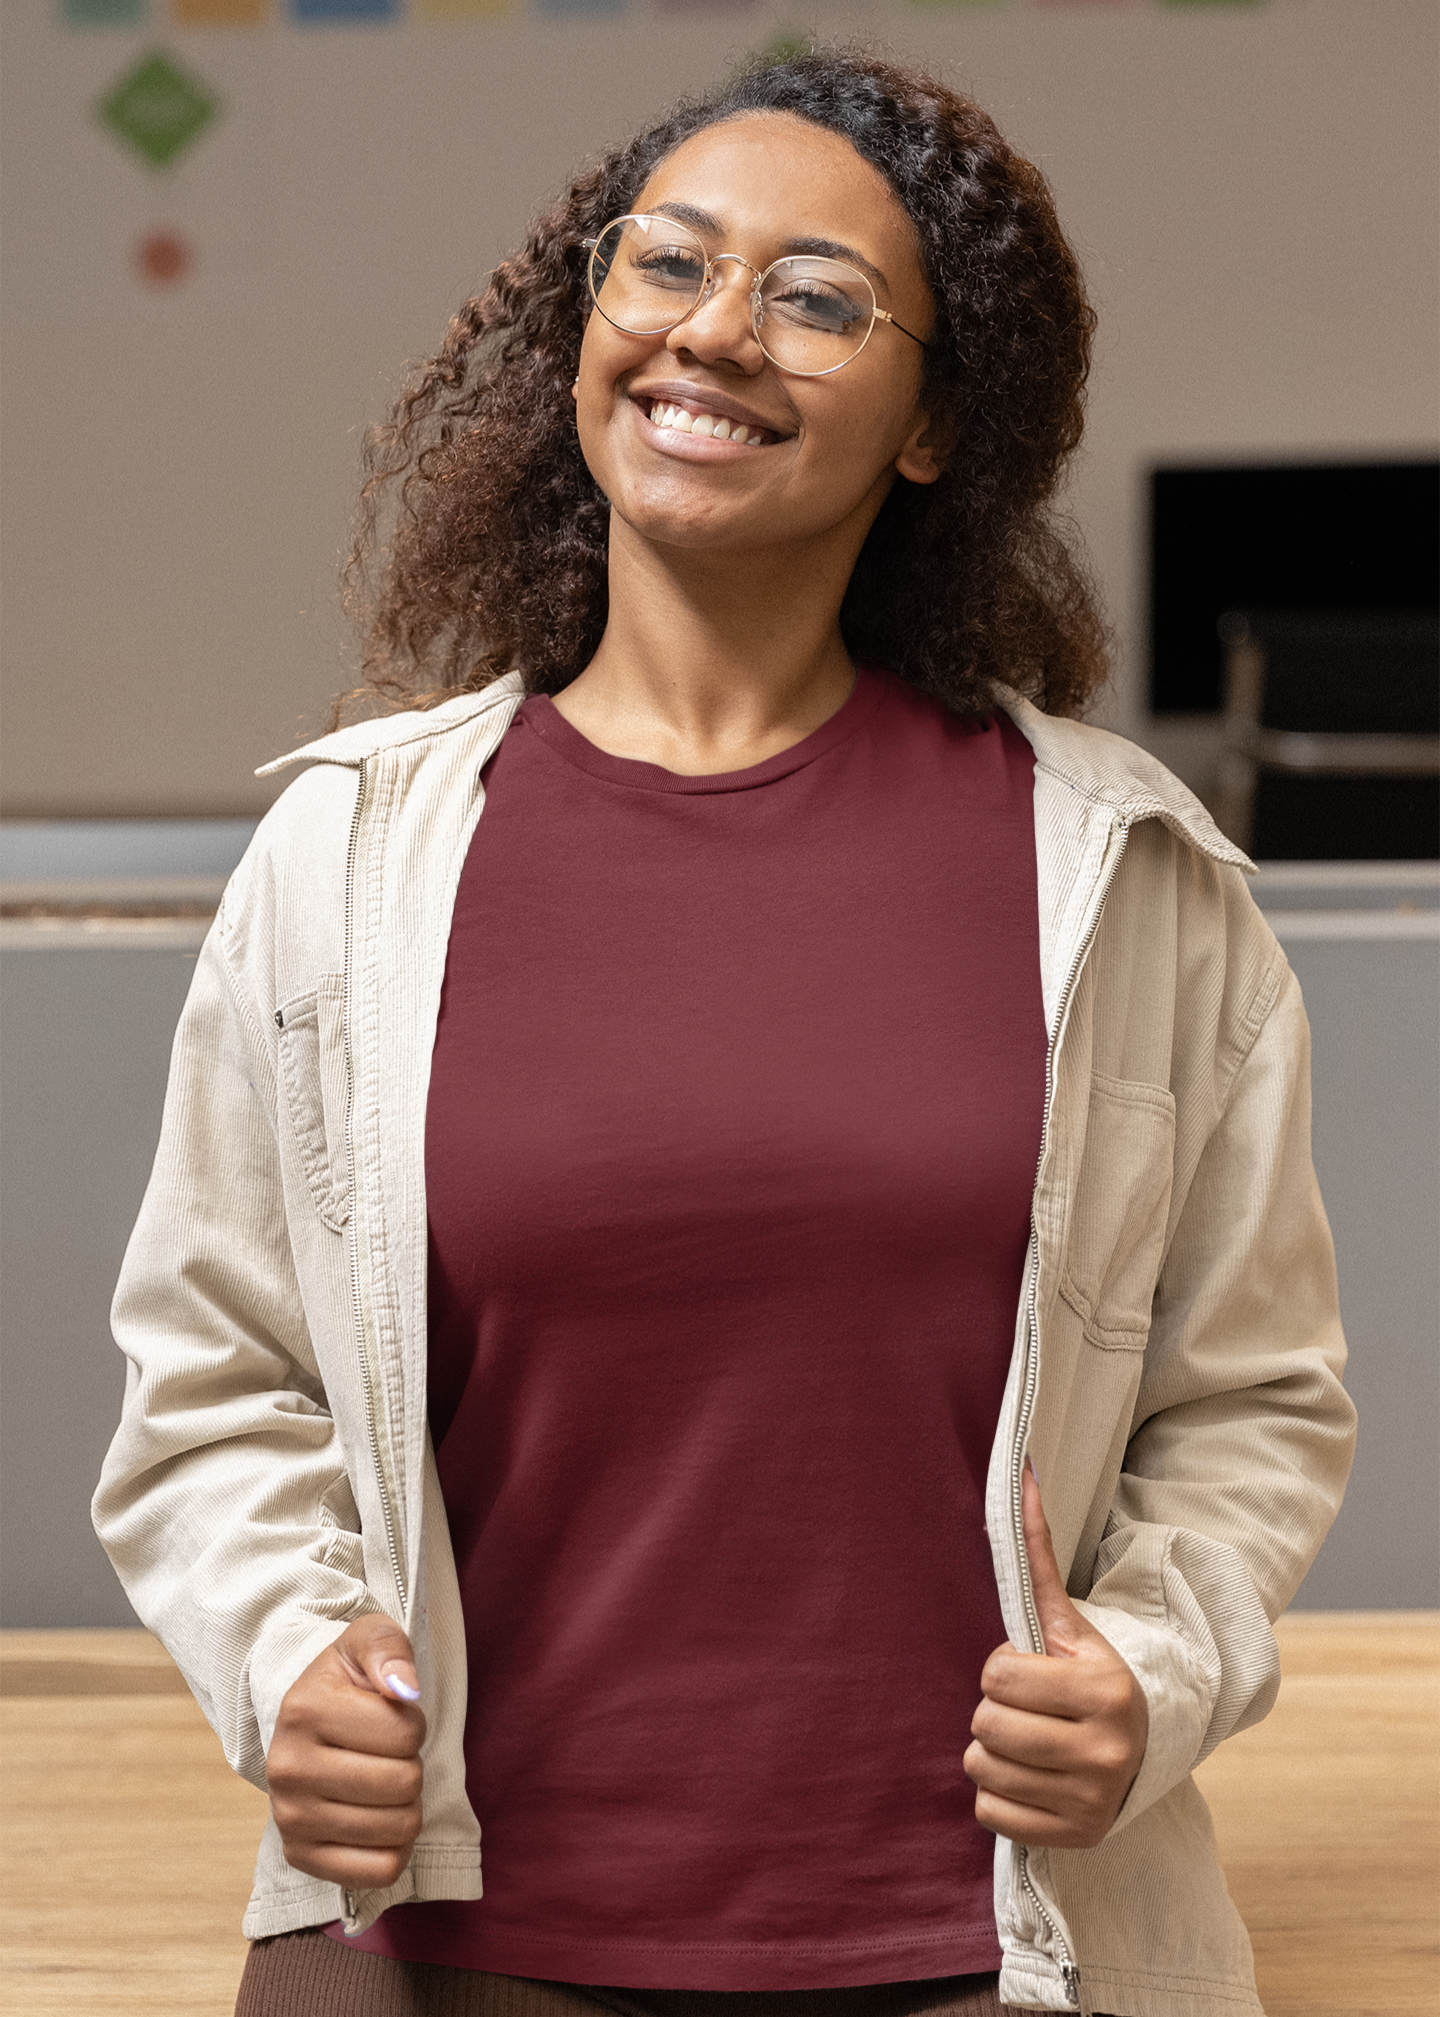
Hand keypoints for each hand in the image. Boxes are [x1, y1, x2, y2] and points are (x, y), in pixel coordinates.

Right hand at [266, 1613, 425, 1888]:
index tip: (389, 1716)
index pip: (407, 1734)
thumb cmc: (347, 1679)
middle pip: (404, 1784)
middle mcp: (287, 1768)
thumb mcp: (369, 1639)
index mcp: (304, 1710)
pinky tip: (379, 1819)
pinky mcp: (300, 1856)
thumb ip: (389, 1650)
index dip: (413, 1724)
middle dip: (411, 1765)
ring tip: (381, 1782)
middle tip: (387, 1754)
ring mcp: (290, 1817)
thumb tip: (406, 1689)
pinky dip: (395, 1848)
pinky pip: (380, 1871)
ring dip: (406, 1805)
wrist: (304, 1721)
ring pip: (398, 1829)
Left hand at [965, 1462, 1147, 1847]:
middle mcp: (1105, 1751)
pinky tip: (1031, 1776)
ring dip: (994, 1752)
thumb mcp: (1070, 1620)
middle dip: (996, 1710)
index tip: (1031, 1672)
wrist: (1143, 1744)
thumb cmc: (1091, 1673)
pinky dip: (1000, 1795)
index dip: (1002, 1669)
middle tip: (1029, 1708)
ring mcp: (1092, 1801)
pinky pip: (990, 1813)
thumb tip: (1020, 1469)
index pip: (997, 1676)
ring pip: (982, 1769)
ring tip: (1030, 1740)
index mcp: (1104, 1691)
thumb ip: (1039, 1553)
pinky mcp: (1076, 1837)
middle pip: (985, 1725)